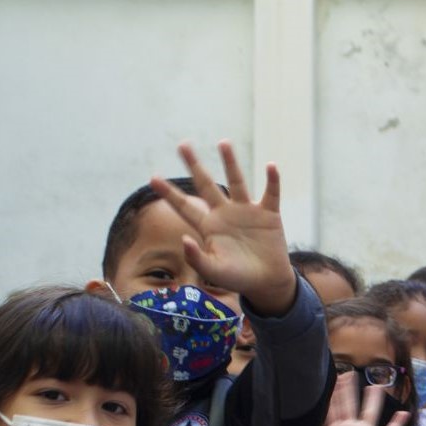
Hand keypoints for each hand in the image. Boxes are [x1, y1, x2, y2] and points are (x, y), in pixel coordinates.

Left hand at [151, 141, 293, 315]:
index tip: (153, 178)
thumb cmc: (238, 278)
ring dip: (230, 163)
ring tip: (223, 143)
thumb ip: (197, 259)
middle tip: (183, 145)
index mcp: (208, 227)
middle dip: (194, 166)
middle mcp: (225, 213)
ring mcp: (247, 211)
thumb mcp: (214, 272)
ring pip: (237, 182)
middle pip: (206, 185)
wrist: (267, 282)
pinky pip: (271, 193)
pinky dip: (272, 181)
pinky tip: (271, 166)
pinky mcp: (269, 214)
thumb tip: (184, 239)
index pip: (185, 207)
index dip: (169, 193)